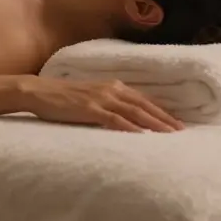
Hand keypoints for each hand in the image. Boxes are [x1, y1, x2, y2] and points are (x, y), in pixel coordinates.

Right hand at [20, 76, 184, 132]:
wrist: (39, 91)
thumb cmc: (63, 97)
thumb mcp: (91, 97)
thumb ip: (109, 104)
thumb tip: (125, 118)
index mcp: (113, 86)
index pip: (144, 100)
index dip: (162, 111)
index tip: (177, 123)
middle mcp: (111, 89)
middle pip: (144, 105)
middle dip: (164, 118)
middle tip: (181, 131)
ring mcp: (101, 99)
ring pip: (134, 112)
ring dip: (153, 123)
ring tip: (169, 135)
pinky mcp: (90, 109)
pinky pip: (114, 119)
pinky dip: (130, 127)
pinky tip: (141, 134)